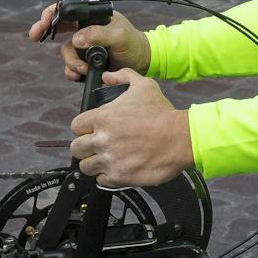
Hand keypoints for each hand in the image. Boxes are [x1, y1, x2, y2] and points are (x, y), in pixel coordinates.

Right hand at [28, 4, 152, 81]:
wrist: (142, 62)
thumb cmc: (133, 43)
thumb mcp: (120, 36)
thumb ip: (99, 34)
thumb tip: (76, 39)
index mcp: (92, 16)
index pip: (67, 9)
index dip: (52, 13)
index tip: (44, 23)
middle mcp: (84, 29)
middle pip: (57, 27)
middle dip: (43, 30)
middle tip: (35, 37)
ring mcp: (83, 46)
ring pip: (65, 52)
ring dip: (71, 62)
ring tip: (84, 69)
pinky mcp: (85, 62)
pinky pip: (71, 67)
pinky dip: (73, 72)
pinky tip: (81, 75)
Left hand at [69, 69, 192, 186]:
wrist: (181, 138)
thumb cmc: (163, 114)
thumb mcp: (144, 86)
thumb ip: (123, 76)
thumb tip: (108, 77)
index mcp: (102, 118)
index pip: (76, 126)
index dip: (84, 129)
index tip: (93, 131)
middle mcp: (101, 140)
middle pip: (76, 149)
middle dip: (86, 147)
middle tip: (99, 146)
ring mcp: (109, 160)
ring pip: (86, 167)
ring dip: (95, 163)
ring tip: (107, 159)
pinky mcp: (119, 177)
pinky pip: (101, 181)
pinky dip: (107, 177)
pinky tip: (117, 168)